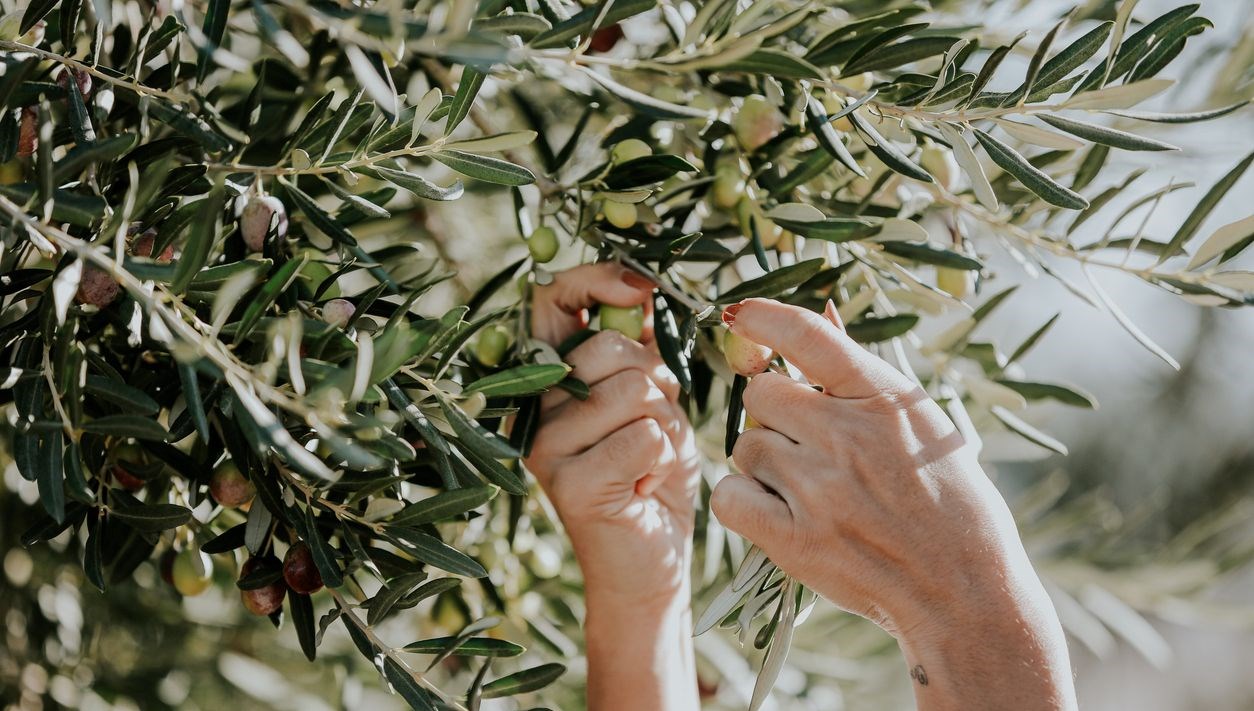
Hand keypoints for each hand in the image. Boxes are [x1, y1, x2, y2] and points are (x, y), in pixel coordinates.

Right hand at [524, 263, 700, 710]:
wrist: (651, 563)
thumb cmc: (651, 474)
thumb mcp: (650, 401)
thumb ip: (640, 349)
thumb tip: (645, 289)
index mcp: (545, 381)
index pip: (553, 302)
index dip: (598, 281)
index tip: (643, 288)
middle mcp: (532, 411)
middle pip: (609, 349)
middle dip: (655, 378)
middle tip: (652, 422)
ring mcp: (546, 449)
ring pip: (635, 391)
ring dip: (666, 423)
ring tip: (650, 459)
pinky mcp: (574, 486)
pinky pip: (647, 436)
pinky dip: (666, 458)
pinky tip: (648, 486)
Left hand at [711, 298, 1075, 710]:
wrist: (965, 592)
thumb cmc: (950, 504)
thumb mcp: (923, 426)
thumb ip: (863, 382)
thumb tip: (812, 324)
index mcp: (887, 398)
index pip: (808, 336)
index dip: (764, 318)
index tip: (738, 315)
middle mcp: (849, 435)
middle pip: (761, 395)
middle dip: (774, 415)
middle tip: (806, 445)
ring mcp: (819, 487)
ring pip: (746, 446)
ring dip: (764, 463)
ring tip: (810, 490)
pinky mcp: (795, 538)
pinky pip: (730, 496)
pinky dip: (744, 502)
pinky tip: (778, 514)